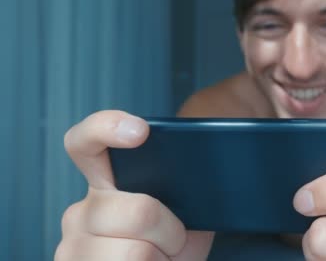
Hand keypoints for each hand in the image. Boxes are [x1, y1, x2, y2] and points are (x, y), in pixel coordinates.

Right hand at [55, 110, 213, 260]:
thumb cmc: (173, 246)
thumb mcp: (185, 213)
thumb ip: (181, 189)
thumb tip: (201, 177)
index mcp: (106, 183)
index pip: (85, 142)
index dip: (107, 127)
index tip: (140, 131)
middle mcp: (82, 211)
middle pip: (140, 212)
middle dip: (173, 232)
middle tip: (172, 242)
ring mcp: (73, 246)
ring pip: (137, 251)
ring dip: (163, 258)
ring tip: (159, 259)